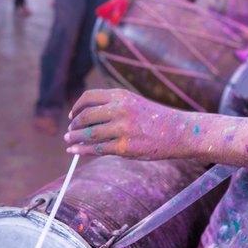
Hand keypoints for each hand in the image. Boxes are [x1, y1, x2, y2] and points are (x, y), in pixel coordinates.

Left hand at [65, 89, 188, 159]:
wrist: (178, 131)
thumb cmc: (154, 119)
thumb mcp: (133, 104)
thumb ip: (112, 107)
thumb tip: (85, 119)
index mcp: (121, 95)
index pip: (89, 97)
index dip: (76, 107)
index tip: (72, 116)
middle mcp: (120, 109)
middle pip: (85, 116)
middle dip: (74, 125)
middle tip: (69, 132)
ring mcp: (122, 128)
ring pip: (89, 133)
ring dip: (75, 139)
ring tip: (69, 142)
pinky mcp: (125, 147)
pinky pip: (97, 149)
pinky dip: (82, 150)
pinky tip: (75, 151)